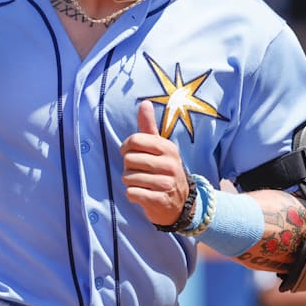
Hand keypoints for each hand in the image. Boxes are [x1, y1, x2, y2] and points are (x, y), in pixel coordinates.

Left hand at [120, 101, 189, 226]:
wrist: (179, 202)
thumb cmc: (163, 169)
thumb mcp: (158, 147)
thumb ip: (148, 126)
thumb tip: (145, 102)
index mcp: (167, 148)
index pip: (135, 141)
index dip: (126, 148)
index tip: (130, 153)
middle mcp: (170, 164)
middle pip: (129, 160)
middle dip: (128, 167)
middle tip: (139, 171)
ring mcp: (167, 184)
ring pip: (128, 178)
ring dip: (130, 182)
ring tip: (142, 183)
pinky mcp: (160, 201)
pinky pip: (132, 193)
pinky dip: (132, 195)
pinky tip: (143, 194)